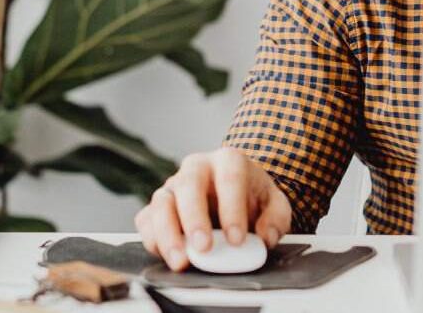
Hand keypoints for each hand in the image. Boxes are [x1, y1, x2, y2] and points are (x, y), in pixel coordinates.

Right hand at [134, 146, 292, 271]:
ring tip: (181, 261)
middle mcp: (196, 168)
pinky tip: (166, 256)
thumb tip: (264, 237)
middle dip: (194, 218)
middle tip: (203, 247)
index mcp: (228, 161)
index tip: (237, 239)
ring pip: (161, 203)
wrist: (234, 196)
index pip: (229, 178)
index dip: (232, 209)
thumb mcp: (274, 204)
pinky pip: (146, 220)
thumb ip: (276, 219)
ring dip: (168, 234)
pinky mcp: (157, 207)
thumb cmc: (252, 197)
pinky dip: (152, 239)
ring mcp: (173, 186)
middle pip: (188, 185)